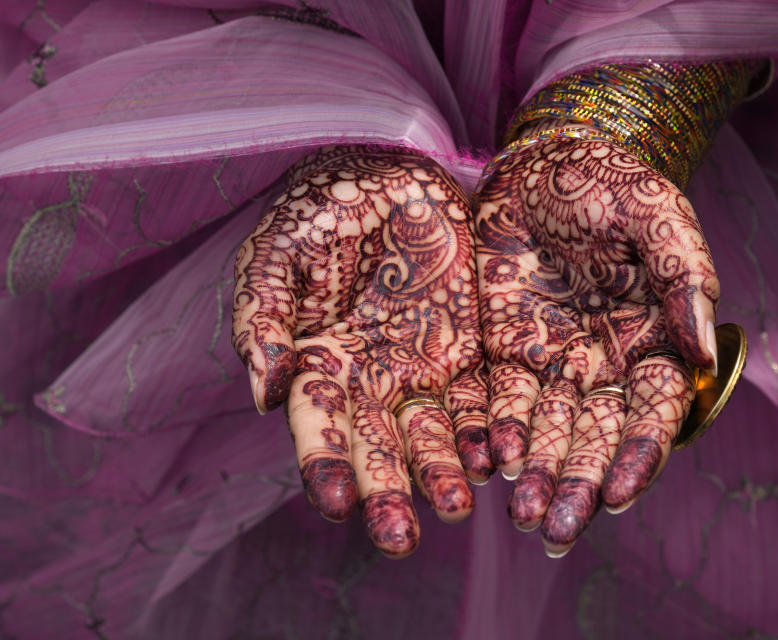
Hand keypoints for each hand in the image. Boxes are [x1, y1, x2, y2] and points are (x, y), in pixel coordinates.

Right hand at [232, 146, 491, 556]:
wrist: (386, 173)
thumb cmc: (320, 212)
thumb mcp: (276, 256)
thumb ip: (262, 320)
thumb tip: (265, 394)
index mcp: (317, 364)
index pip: (319, 427)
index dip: (325, 465)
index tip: (335, 505)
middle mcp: (369, 380)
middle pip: (377, 447)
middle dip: (387, 492)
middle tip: (400, 539)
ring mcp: (420, 369)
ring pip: (432, 435)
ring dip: (442, 474)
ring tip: (457, 509)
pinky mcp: (467, 352)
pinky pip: (479, 402)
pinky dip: (485, 432)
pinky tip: (494, 459)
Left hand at [475, 138, 718, 554]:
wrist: (542, 161)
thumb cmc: (609, 182)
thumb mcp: (655, 214)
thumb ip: (684, 276)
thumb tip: (705, 351)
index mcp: (653, 342)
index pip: (653, 412)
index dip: (639, 453)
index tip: (618, 492)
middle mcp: (605, 364)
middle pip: (595, 436)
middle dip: (577, 483)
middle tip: (557, 528)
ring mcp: (552, 362)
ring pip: (544, 431)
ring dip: (534, 473)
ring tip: (522, 513)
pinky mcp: (503, 351)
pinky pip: (495, 402)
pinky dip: (490, 434)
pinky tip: (481, 463)